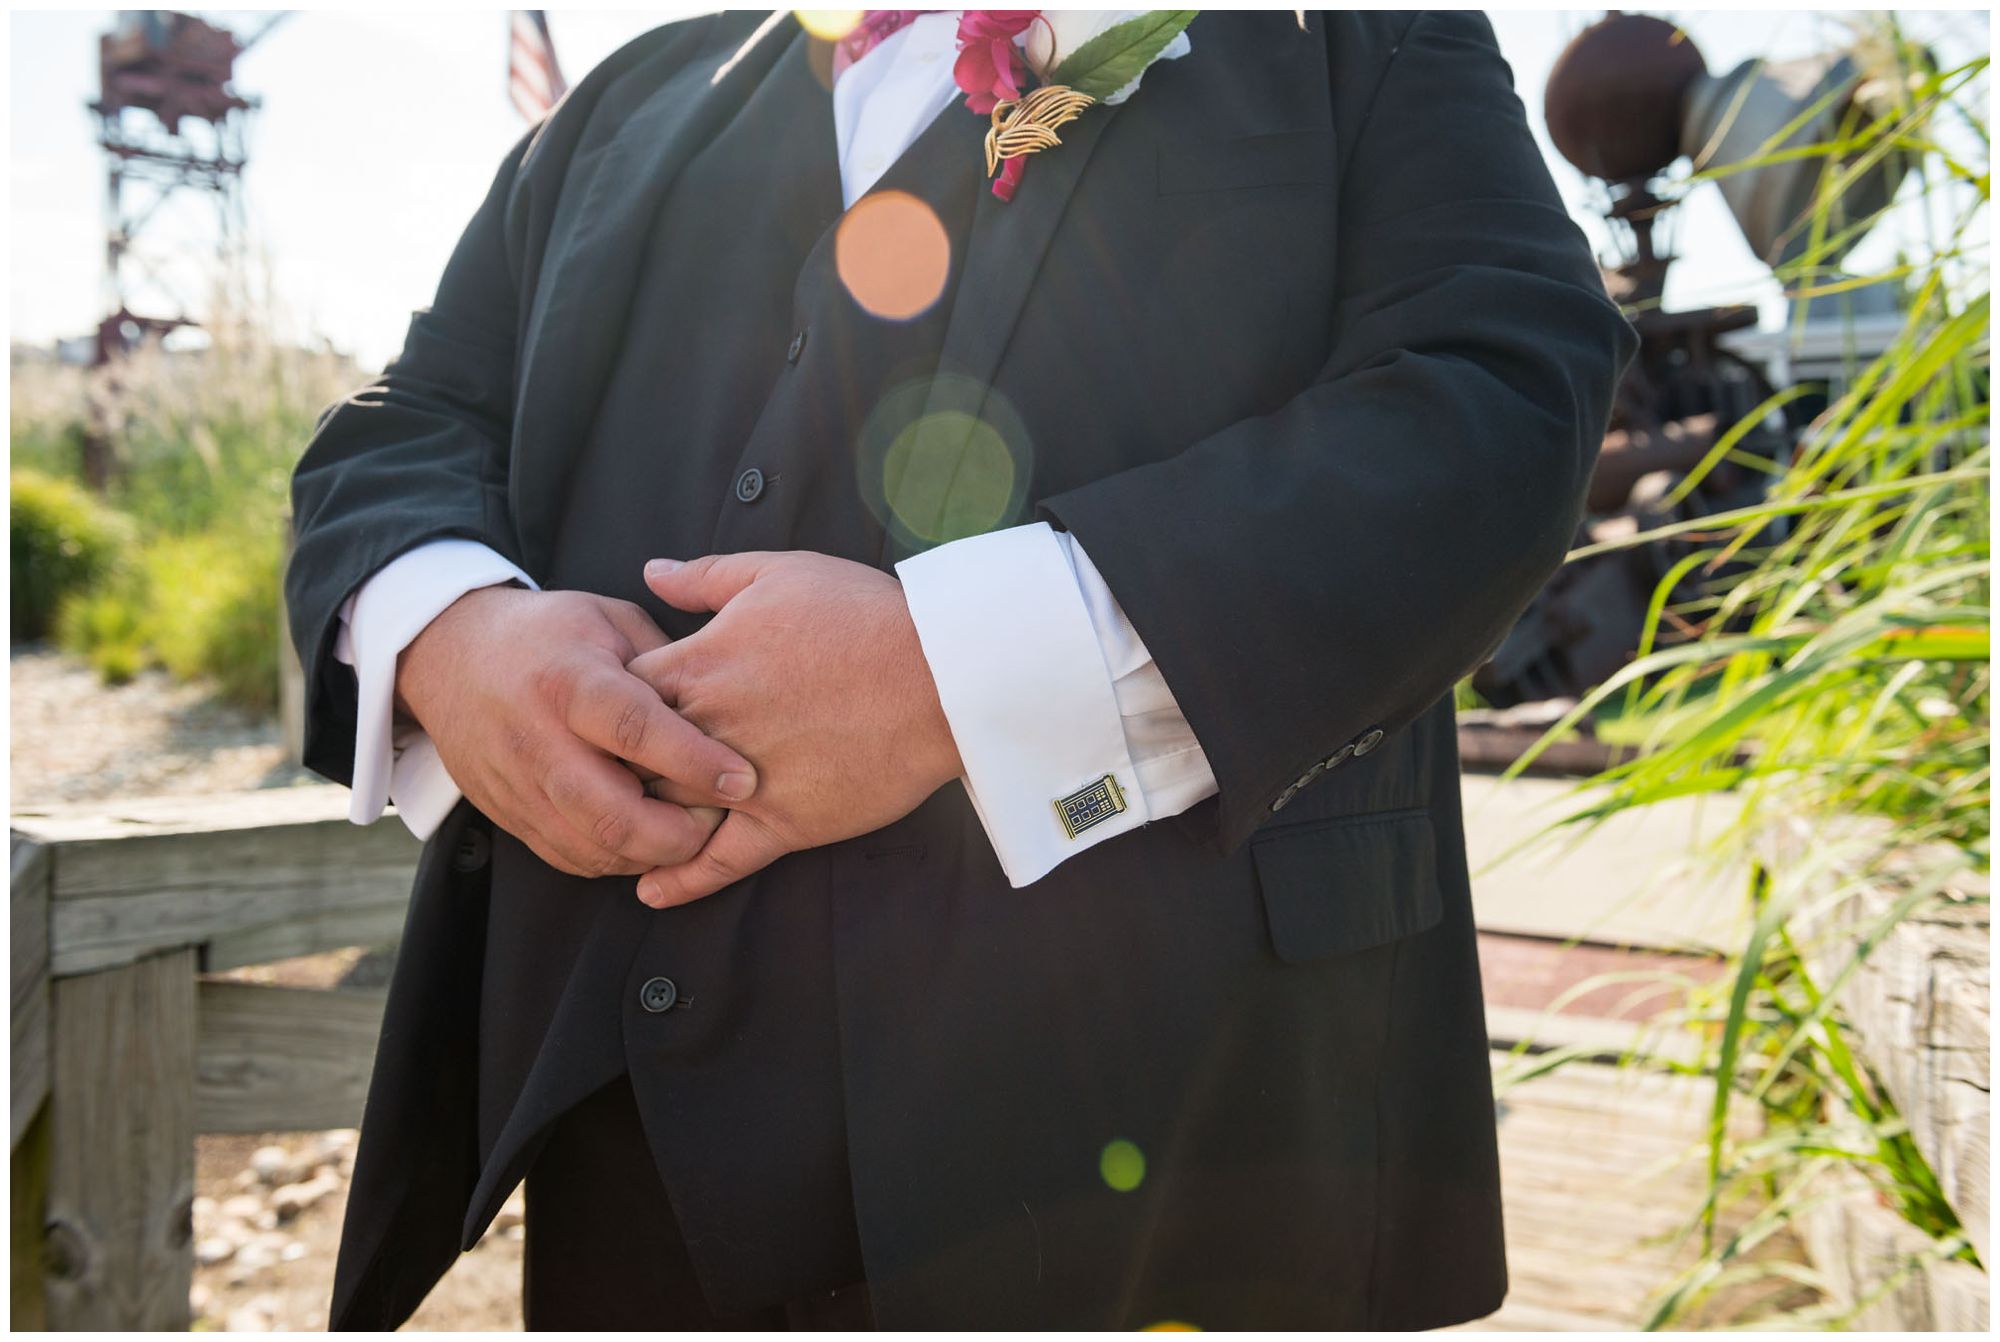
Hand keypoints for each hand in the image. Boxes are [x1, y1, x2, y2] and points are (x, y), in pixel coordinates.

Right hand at [394, 584, 757, 877]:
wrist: (449, 655)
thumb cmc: (549, 634)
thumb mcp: (611, 621)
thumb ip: (667, 663)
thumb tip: (725, 707)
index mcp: (569, 681)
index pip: (635, 731)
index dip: (694, 762)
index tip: (743, 779)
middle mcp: (538, 739)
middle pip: (613, 814)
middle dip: (680, 834)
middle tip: (721, 822)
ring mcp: (518, 784)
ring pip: (593, 848)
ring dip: (653, 855)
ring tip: (692, 833)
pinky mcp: (508, 815)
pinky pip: (570, 858)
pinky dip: (618, 861)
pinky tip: (648, 842)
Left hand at [624, 551, 963, 906]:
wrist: (938, 672)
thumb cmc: (862, 615)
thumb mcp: (777, 573)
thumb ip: (705, 577)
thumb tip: (650, 571)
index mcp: (697, 665)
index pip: (616, 696)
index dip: (606, 708)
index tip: (614, 716)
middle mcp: (708, 729)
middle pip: (626, 761)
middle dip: (613, 770)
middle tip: (608, 779)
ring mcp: (743, 782)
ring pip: (665, 813)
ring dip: (641, 822)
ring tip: (624, 832)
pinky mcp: (784, 822)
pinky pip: (719, 862)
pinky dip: (681, 882)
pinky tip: (652, 892)